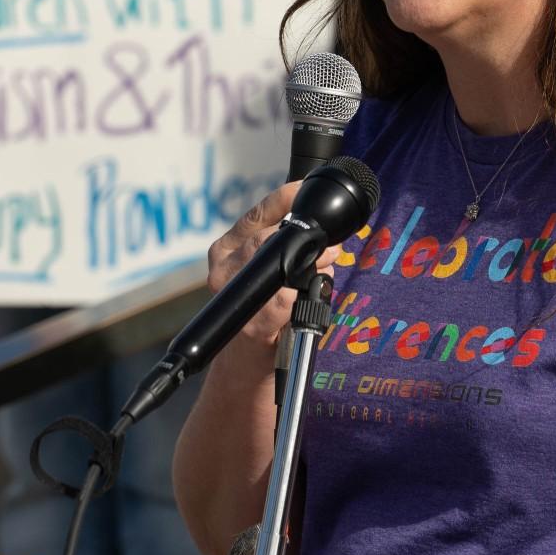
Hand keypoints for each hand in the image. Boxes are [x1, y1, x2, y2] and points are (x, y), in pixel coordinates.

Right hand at [204, 183, 339, 352]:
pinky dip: (301, 296)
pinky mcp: (250, 325)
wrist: (247, 364)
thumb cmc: (264, 312)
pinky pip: (282, 301)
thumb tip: (324, 229)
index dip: (288, 197)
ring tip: (325, 268)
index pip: (260, 211)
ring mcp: (232, 296)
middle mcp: (223, 266)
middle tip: (333, 246)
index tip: (311, 191)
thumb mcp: (269, 270)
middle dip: (305, 238)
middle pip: (266, 237)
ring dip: (310, 265)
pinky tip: (308, 298)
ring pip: (275, 264)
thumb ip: (284, 245)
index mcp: (227, 247)